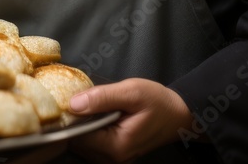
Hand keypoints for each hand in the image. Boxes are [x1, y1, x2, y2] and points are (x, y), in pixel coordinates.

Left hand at [69, 79, 193, 162]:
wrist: (179, 114)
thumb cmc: (158, 102)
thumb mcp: (132, 92)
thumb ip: (102, 97)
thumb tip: (73, 104)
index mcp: (116, 146)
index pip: (77, 137)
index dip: (70, 119)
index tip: (68, 100)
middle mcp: (113, 159)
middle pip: (77, 143)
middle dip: (75, 122)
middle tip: (81, 100)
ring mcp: (114, 159)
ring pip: (82, 145)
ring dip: (81, 126)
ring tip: (90, 106)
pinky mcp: (114, 155)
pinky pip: (92, 145)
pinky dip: (89, 131)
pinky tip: (96, 116)